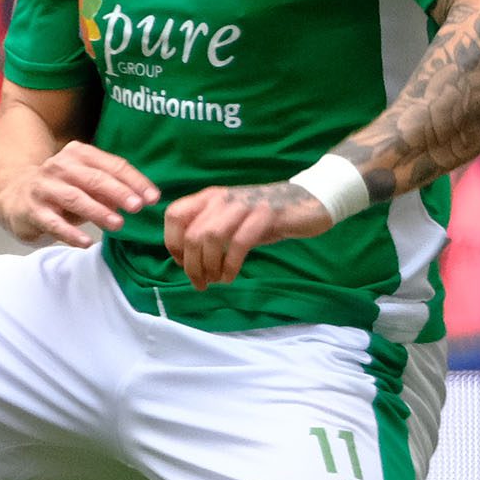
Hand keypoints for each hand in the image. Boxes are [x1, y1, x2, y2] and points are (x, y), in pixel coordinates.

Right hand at [0, 142, 157, 247]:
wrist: (14, 194)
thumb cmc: (61, 189)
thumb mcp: (86, 183)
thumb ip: (111, 188)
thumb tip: (140, 200)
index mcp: (78, 154)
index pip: (112, 165)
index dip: (134, 181)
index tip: (153, 198)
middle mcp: (59, 166)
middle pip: (93, 178)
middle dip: (118, 192)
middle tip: (137, 207)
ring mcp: (43, 187)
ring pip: (74, 198)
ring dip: (98, 211)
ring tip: (118, 225)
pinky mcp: (31, 210)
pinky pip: (53, 222)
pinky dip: (70, 233)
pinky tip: (86, 242)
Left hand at [161, 182, 333, 289]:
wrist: (306, 202)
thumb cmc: (263, 218)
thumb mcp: (230, 221)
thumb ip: (206, 232)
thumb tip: (185, 260)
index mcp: (208, 197)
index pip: (174, 215)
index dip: (172, 243)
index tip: (183, 263)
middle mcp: (222, 198)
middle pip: (192, 234)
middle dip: (191, 265)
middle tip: (200, 282)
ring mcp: (244, 205)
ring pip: (211, 237)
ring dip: (209, 266)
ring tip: (216, 281)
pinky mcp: (266, 215)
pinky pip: (239, 243)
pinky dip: (230, 265)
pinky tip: (230, 277)